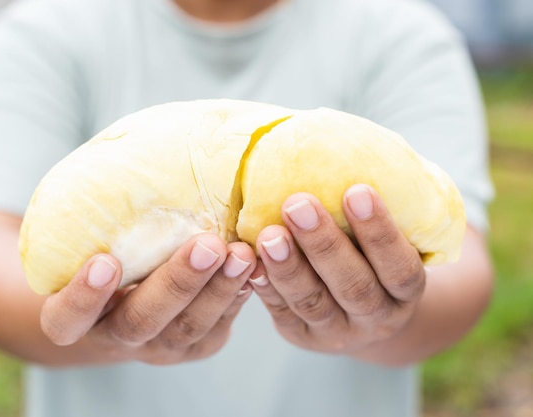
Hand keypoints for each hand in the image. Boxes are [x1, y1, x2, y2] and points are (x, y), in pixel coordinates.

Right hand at [40, 233, 255, 364]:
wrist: (129, 294)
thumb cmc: (106, 249)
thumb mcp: (91, 237)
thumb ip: (100, 216)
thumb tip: (129, 151)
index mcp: (74, 316)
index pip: (65, 320)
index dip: (83, 297)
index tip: (105, 262)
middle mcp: (114, 336)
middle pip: (139, 322)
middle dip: (176, 284)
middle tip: (206, 247)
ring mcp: (158, 346)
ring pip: (187, 327)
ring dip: (217, 289)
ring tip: (241, 254)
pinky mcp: (197, 346)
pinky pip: (218, 326)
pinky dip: (236, 294)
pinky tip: (252, 265)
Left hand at [249, 185, 425, 355]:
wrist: (363, 316)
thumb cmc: (374, 259)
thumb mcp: (390, 242)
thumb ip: (372, 213)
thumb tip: (338, 152)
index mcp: (405, 292)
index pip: (399, 267)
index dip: (380, 231)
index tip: (357, 189)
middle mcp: (376, 317)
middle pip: (353, 286)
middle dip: (324, 245)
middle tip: (298, 205)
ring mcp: (337, 332)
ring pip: (313, 302)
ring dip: (289, 267)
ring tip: (269, 234)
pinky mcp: (302, 335)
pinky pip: (282, 312)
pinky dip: (266, 286)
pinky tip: (250, 260)